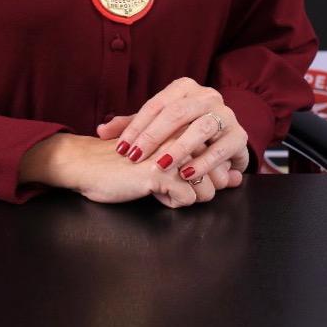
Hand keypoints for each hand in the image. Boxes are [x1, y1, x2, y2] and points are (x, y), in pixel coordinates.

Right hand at [59, 135, 236, 206]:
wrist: (89, 163)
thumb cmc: (131, 161)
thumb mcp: (169, 157)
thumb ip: (206, 165)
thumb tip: (237, 179)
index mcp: (185, 124)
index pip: (220, 158)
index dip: (205, 174)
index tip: (180, 171)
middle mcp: (182, 133)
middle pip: (217, 176)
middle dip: (200, 188)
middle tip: (168, 178)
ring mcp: (173, 151)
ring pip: (206, 190)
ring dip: (185, 194)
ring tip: (159, 183)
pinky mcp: (159, 172)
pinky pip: (187, 199)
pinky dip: (171, 201)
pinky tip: (152, 190)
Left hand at [96, 77, 249, 202]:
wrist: (226, 141)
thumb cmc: (186, 132)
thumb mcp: (159, 126)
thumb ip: (132, 126)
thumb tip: (100, 131)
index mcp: (185, 87)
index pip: (156, 104)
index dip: (136, 127)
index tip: (121, 148)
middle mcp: (206, 95)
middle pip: (176, 112)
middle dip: (153, 137)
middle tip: (135, 157)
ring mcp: (225, 114)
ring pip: (200, 127)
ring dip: (178, 148)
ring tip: (160, 166)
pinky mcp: (239, 136)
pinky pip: (221, 148)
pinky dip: (203, 162)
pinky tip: (186, 174)